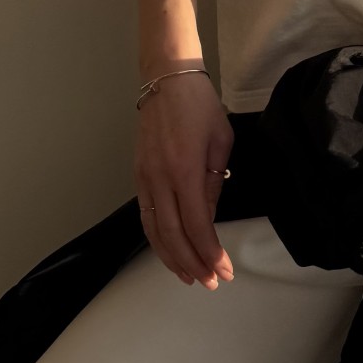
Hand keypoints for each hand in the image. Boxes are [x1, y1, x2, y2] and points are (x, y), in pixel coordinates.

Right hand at [133, 72, 235, 288]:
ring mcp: (144, 179)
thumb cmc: (200, 106)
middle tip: (210, 282)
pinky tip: (169, 250)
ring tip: (190, 275)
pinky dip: (157, 239)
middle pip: (173, 235)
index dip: (210, 252)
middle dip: (192, 263)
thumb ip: (214, 182)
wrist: (166, 81)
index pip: (197, 224)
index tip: (224, 270)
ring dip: (171, 257)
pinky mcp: (138, 176)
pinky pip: (146, 216)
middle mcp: (159, 179)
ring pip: (154, 230)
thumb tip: (208, 217)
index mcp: (184, 170)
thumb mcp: (220, 142)